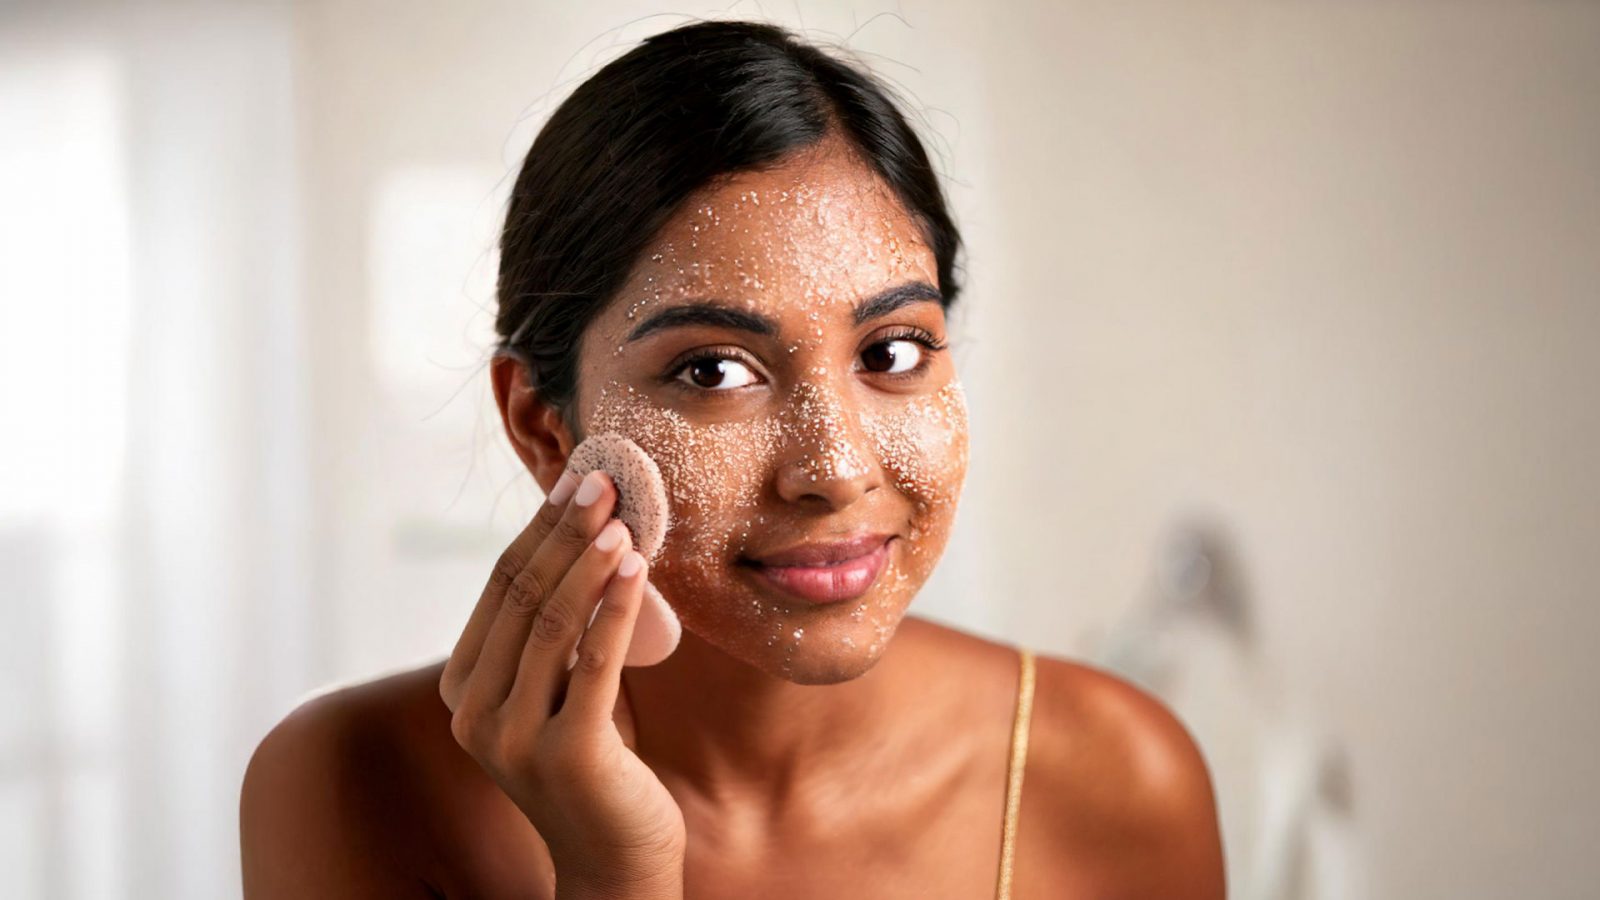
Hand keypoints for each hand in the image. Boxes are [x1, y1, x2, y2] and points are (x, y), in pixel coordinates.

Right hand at [440, 468, 685, 897]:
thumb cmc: (592, 761)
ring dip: (589, 562)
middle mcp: (475, 714)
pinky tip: (636, 570)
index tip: (576, 481)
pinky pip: (592, 664)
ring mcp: (515, 738)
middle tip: (603, 481)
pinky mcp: (568, 754)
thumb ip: (548, 633)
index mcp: (463, 690)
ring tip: (623, 517)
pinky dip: (614, 609)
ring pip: (552, 625)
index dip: (538, 530)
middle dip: (564, 532)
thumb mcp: (553, 691)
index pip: (499, 589)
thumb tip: (580, 536)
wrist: (614, 856)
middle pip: (522, 598)